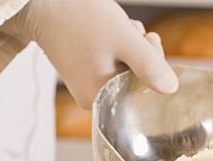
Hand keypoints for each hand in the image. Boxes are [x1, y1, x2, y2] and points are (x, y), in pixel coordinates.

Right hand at [2, 0, 177, 107]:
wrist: (40, 1)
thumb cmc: (80, 18)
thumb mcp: (124, 40)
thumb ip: (150, 66)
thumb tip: (171, 89)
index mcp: (100, 99)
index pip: (144, 92)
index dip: (154, 66)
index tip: (150, 41)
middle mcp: (93, 97)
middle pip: (136, 80)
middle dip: (143, 53)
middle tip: (135, 31)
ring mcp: (89, 83)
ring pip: (128, 68)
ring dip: (132, 46)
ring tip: (121, 27)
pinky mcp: (86, 69)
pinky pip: (114, 61)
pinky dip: (119, 45)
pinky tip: (113, 30)